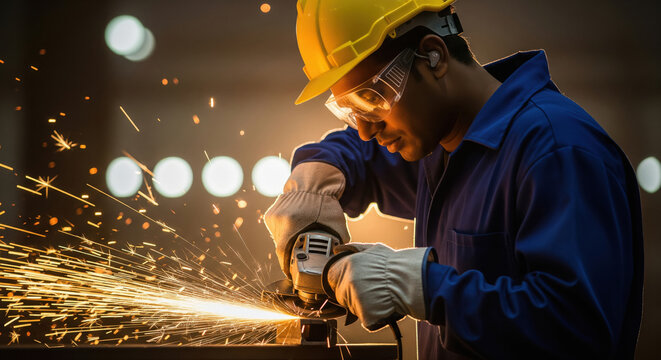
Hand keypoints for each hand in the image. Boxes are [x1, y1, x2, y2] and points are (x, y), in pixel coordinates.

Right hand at [264, 162, 350, 277]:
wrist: (312, 183)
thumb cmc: (325, 203)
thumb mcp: (336, 225)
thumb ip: (337, 243)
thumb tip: (341, 259)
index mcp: (292, 223)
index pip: (283, 253)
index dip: (287, 266)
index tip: (292, 273)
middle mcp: (279, 220)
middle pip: (281, 247)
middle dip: (290, 255)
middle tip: (299, 260)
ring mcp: (273, 216)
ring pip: (278, 239)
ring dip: (287, 244)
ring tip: (298, 243)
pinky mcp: (270, 214)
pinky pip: (276, 231)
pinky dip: (284, 234)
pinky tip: (294, 231)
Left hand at [326, 243, 435, 330]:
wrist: (411, 280)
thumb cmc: (395, 265)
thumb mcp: (373, 249)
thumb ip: (353, 248)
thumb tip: (339, 248)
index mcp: (348, 265)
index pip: (332, 277)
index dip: (343, 280)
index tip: (353, 281)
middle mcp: (348, 282)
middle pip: (341, 294)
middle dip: (352, 293)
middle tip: (369, 288)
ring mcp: (355, 299)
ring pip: (351, 306)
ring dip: (361, 304)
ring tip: (377, 295)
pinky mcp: (364, 314)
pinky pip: (363, 318)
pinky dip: (371, 315)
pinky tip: (380, 305)